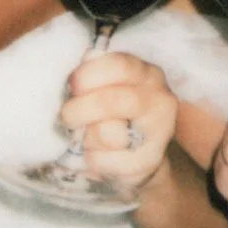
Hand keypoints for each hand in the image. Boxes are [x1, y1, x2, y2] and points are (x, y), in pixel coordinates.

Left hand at [59, 51, 177, 195]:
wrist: (136, 153)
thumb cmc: (113, 113)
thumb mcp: (105, 87)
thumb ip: (92, 78)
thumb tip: (73, 80)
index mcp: (145, 73)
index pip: (119, 66)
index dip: (88, 75)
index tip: (72, 86)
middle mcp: (159, 99)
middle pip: (113, 101)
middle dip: (80, 109)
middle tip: (67, 116)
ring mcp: (159, 132)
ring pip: (107, 134)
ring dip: (87, 138)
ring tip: (88, 138)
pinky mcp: (149, 161)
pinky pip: (106, 161)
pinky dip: (92, 160)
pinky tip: (98, 155)